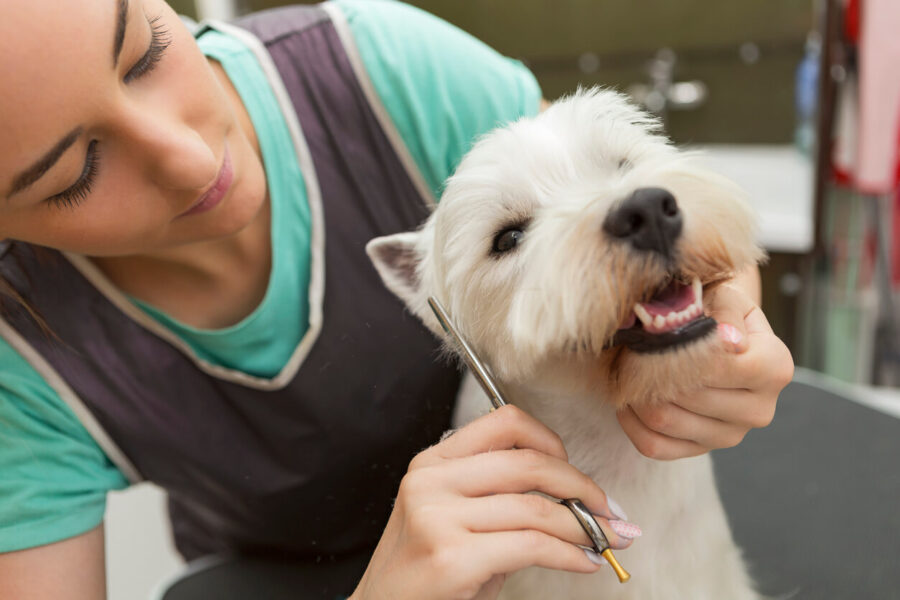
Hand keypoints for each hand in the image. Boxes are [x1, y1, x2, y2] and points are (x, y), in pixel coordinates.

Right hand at [349, 405, 634, 599]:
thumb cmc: (426, 574)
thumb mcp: (455, 520)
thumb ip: (503, 498)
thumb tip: (577, 499)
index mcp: (432, 462)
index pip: (505, 423)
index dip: (552, 442)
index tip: (577, 474)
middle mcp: (431, 481)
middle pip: (528, 463)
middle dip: (582, 487)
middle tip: (609, 511)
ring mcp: (437, 517)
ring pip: (536, 509)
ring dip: (586, 528)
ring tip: (607, 541)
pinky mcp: (451, 557)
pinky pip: (532, 547)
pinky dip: (570, 555)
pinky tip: (583, 563)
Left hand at [617, 275, 793, 459]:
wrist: (717, 339)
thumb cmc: (718, 312)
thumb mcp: (726, 298)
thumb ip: (727, 312)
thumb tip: (730, 342)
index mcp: (775, 370)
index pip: (719, 368)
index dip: (680, 352)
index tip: (657, 335)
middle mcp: (760, 410)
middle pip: (689, 396)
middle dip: (652, 372)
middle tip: (633, 351)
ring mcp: (730, 436)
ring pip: (666, 420)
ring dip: (636, 394)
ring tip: (628, 371)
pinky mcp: (700, 451)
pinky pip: (654, 446)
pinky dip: (631, 423)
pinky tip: (626, 399)